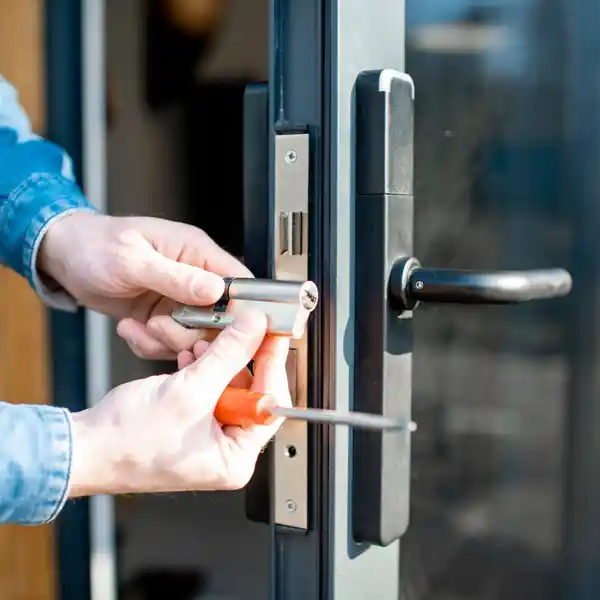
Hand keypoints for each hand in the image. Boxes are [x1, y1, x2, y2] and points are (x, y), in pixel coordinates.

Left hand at [39, 212, 251, 358]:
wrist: (65, 258)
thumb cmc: (95, 245)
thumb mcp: (132, 260)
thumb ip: (176, 276)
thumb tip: (217, 290)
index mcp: (196, 252)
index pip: (239, 282)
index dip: (240, 309)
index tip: (226, 330)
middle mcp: (194, 278)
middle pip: (220, 318)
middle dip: (192, 331)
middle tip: (161, 326)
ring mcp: (180, 301)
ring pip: (195, 336)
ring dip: (166, 340)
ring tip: (139, 326)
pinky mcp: (164, 318)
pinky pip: (171, 344)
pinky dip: (150, 345)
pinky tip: (130, 329)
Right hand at [68, 311, 289, 496]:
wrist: (83, 447)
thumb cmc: (127, 442)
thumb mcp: (190, 391)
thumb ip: (228, 355)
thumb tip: (254, 329)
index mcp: (236, 458)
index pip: (270, 404)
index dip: (272, 364)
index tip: (273, 335)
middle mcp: (226, 450)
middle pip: (249, 390)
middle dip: (236, 358)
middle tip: (240, 329)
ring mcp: (207, 435)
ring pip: (225, 383)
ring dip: (213, 359)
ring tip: (198, 345)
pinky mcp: (190, 421)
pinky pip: (206, 387)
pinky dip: (198, 368)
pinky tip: (187, 357)